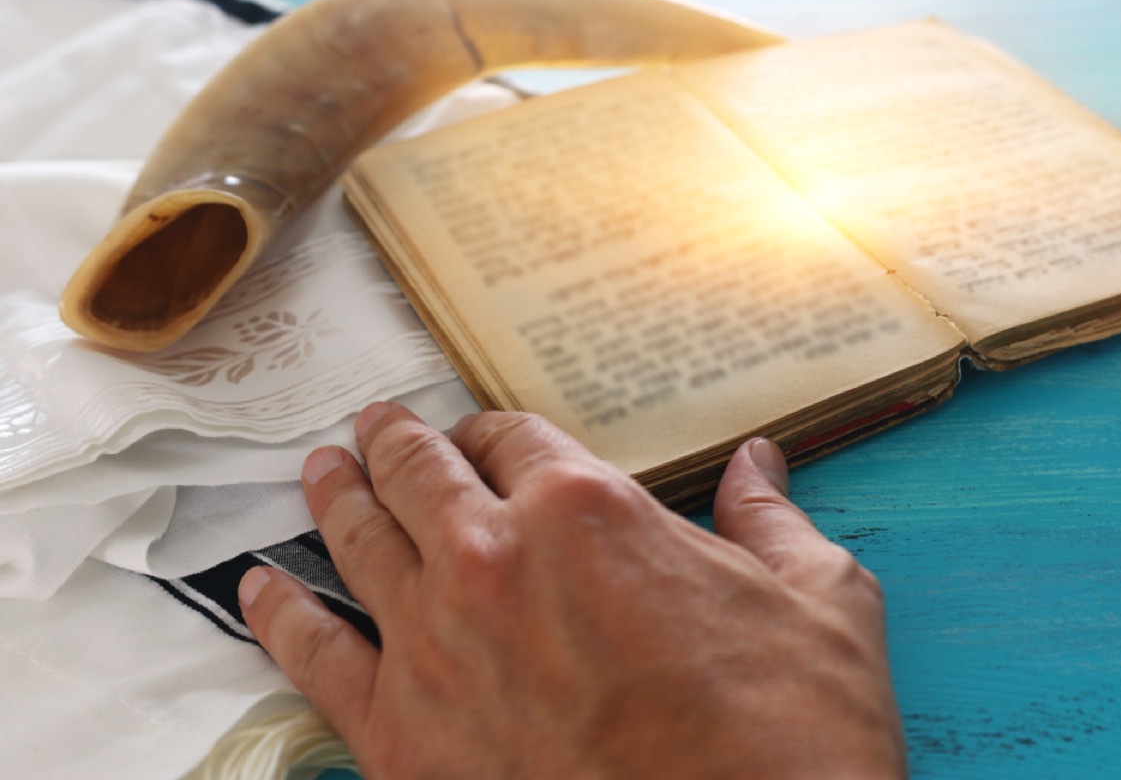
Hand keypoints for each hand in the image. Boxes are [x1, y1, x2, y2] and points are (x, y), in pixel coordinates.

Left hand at [239, 403, 906, 778]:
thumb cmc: (788, 736)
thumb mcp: (818, 602)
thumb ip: (771, 518)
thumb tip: (760, 464)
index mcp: (586, 510)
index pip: (512, 437)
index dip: (496, 430)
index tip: (485, 436)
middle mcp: (494, 558)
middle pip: (419, 471)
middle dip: (396, 442)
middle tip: (375, 428)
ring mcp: (435, 644)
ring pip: (358, 539)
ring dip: (335, 495)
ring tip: (320, 471)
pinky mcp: (400, 735)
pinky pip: (314, 655)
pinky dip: (279, 614)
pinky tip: (259, 590)